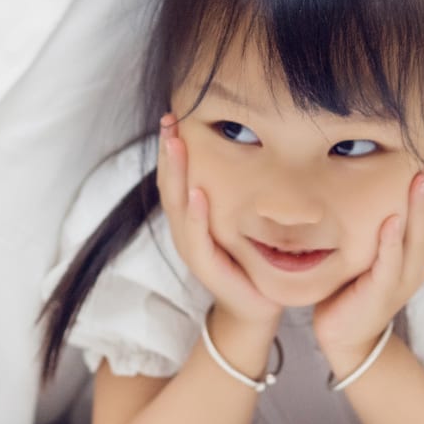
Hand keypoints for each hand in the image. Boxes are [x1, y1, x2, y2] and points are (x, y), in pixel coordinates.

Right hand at [156, 114, 281, 329]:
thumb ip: (234, 193)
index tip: (173, 115)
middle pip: (170, 184)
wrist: (254, 308)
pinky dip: (196, 215)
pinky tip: (198, 193)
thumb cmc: (248, 260)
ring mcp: (193, 249)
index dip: (171, 147)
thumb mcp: (238, 220)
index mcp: (191, 216)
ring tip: (177, 145)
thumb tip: (249, 148)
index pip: (175, 176)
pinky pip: (198, 238)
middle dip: (169, 152)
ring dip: (177, 174)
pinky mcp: (207, 268)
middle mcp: (186, 229)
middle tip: (169, 120)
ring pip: (178, 205)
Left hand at [313, 152, 423, 369]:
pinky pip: (388, 263)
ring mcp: (402, 279)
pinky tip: (391, 220)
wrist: (348, 336)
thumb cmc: (357, 287)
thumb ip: (385, 226)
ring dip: (419, 206)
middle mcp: (417, 263)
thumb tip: (382, 184)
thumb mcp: (376, 251)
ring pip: (416, 237)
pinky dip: (391, 241)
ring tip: (421, 178)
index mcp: (418, 252)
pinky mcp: (381, 292)